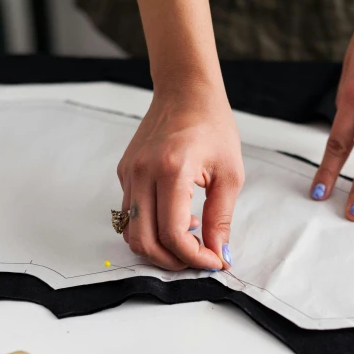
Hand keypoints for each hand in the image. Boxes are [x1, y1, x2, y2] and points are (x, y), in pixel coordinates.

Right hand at [117, 85, 243, 270]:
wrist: (186, 91)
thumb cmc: (212, 126)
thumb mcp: (230, 174)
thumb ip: (221, 218)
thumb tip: (220, 254)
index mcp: (171, 170)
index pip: (173, 233)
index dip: (194, 257)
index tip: (214, 261)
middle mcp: (142, 173)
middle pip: (144, 241)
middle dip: (172, 261)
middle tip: (197, 260)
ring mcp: (129, 173)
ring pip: (132, 232)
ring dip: (159, 247)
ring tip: (189, 236)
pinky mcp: (124, 173)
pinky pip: (130, 214)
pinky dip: (151, 228)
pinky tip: (177, 216)